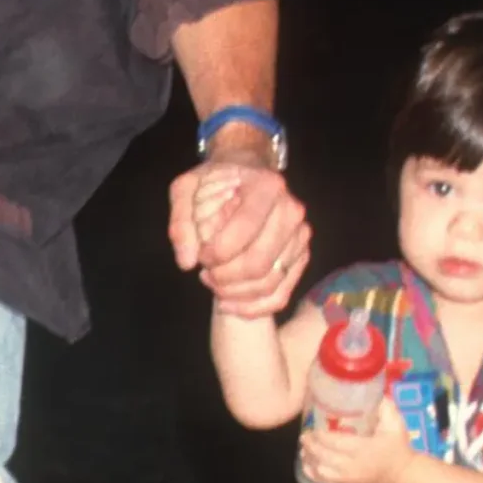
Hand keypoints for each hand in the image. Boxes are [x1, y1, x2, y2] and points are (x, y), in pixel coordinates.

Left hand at [169, 157, 310, 317]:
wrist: (247, 173)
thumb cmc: (215, 181)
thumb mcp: (186, 188)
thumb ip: (181, 222)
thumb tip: (186, 262)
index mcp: (267, 187)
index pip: (244, 231)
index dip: (217, 253)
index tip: (201, 255)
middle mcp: (291, 211)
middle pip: (258, 263)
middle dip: (224, 278)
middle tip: (205, 274)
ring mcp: (300, 236)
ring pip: (269, 283)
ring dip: (235, 293)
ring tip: (213, 283)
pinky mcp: (301, 256)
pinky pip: (281, 295)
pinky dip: (253, 308)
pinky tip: (229, 304)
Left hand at [297, 393, 414, 482]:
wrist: (403, 478)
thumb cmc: (398, 449)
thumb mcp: (396, 425)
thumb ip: (386, 407)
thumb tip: (374, 391)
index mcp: (363, 449)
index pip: (335, 442)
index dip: (320, 435)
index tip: (313, 426)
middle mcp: (352, 466)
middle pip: (324, 456)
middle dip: (311, 445)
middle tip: (305, 435)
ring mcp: (348, 480)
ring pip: (321, 471)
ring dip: (309, 459)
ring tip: (304, 448)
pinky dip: (312, 474)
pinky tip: (307, 465)